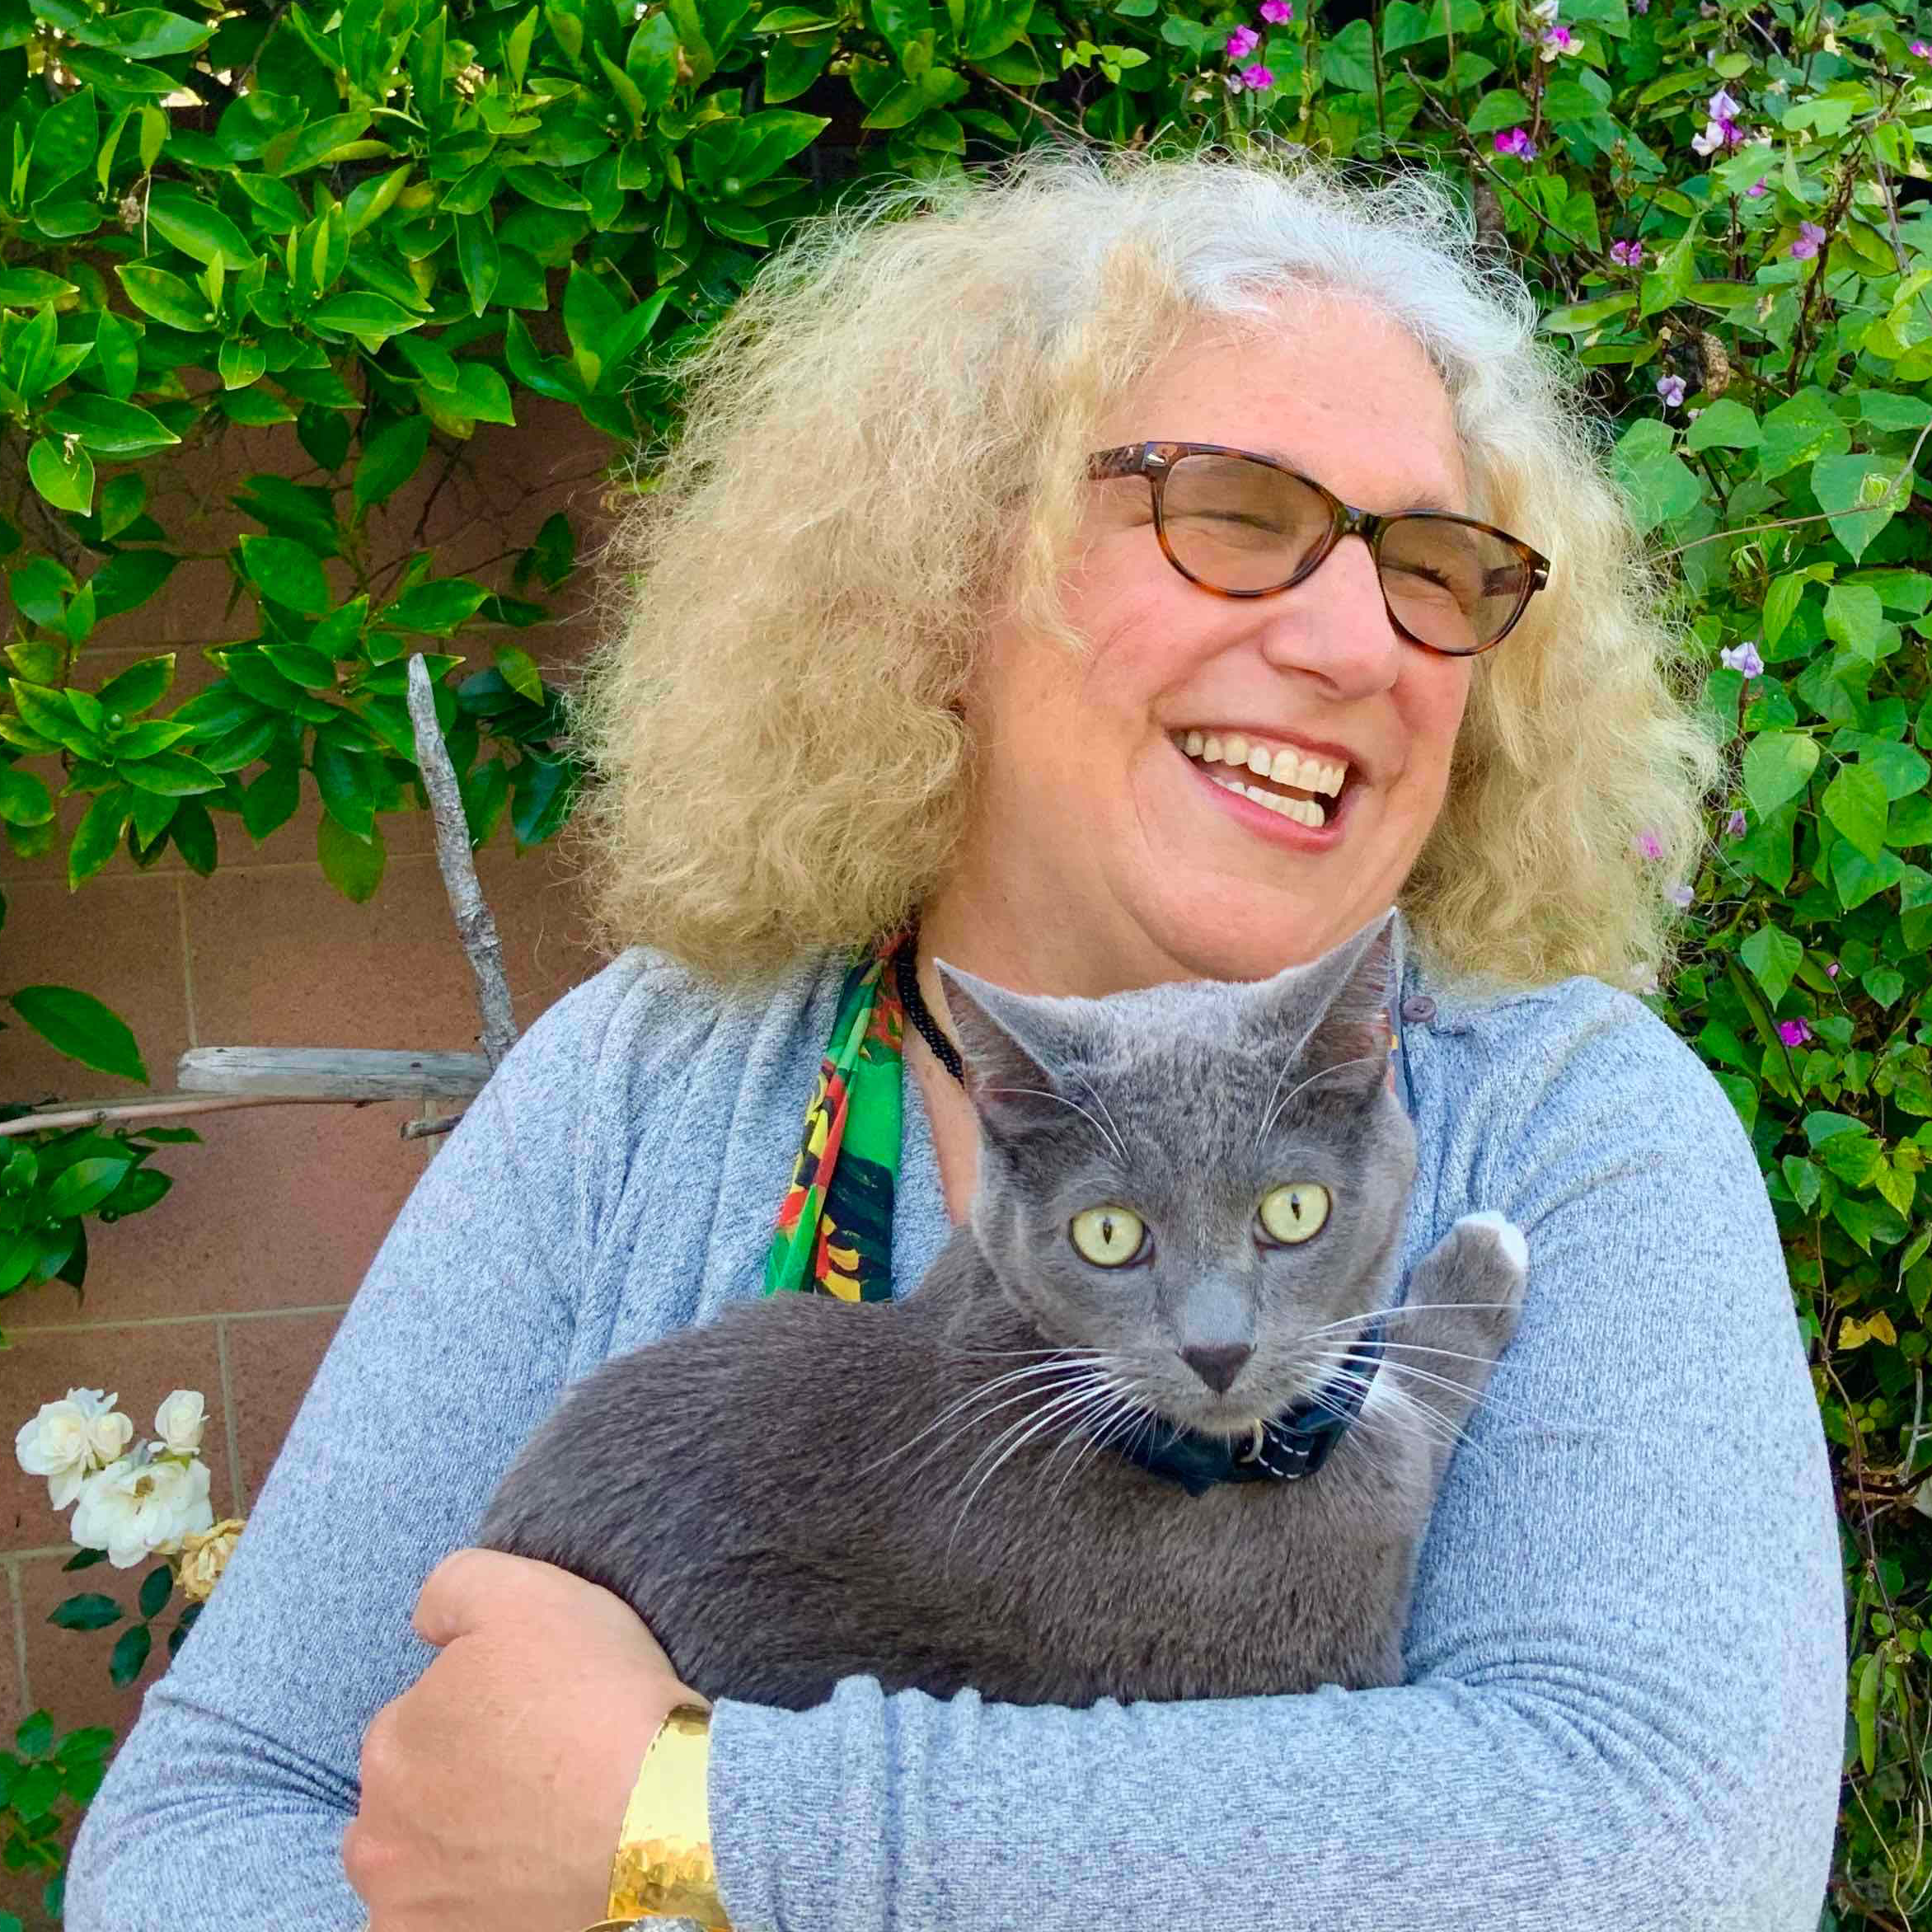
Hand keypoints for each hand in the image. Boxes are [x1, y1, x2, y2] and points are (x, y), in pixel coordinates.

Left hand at [343, 1548, 702, 1931]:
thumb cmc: (597, 1699)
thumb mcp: (526, 1592)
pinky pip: (446, 1925)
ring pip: (423, 1874)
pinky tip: (529, 1885)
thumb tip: (425, 1623)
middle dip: (458, 1788)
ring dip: (459, 1855)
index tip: (534, 1718)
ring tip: (537, 1838)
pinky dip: (476, 1910)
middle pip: (411, 1802)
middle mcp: (378, 1836)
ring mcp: (410, 1910)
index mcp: (391, 1741)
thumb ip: (452, 1586)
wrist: (665, 1818)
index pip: (419, 1721)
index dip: (479, 1713)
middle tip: (538, 1778)